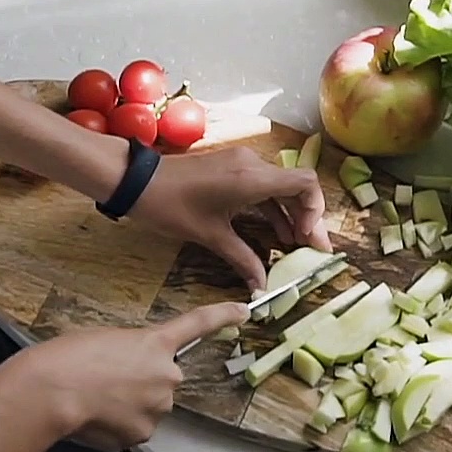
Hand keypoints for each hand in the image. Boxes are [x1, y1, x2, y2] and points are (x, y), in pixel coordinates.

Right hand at [9, 302, 249, 451]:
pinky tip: (94, 418)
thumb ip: (129, 355)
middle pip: (161, 380)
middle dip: (141, 383)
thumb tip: (127, 379)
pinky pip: (132, 430)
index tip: (243, 311)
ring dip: (128, 406)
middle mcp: (166, 376)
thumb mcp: (105, 340)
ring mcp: (157, 408)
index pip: (198, 324)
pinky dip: (116, 427)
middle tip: (107, 382)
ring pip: (147, 408)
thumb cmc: (69, 357)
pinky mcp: (142, 435)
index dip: (222, 316)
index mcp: (156, 343)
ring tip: (95, 400)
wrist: (53, 391)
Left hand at [130, 146, 330, 287]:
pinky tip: (276, 233)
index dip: (315, 210)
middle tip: (313, 249)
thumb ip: (243, 259)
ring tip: (296, 245)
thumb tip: (262, 287)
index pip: (305, 183)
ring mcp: (241, 163)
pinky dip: (273, 208)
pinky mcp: (231, 167)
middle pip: (297, 187)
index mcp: (251, 178)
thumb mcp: (210, 236)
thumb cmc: (170, 205)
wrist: (136, 180)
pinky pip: (263, 186)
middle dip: (308, 218)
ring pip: (281, 187)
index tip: (307, 238)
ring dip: (291, 214)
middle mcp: (252, 164)